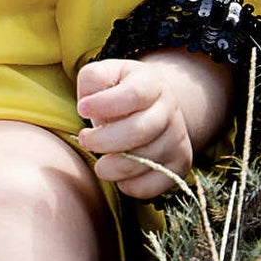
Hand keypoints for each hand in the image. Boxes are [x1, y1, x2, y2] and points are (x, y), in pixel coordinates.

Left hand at [72, 50, 230, 198]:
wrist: (151, 110)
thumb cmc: (118, 93)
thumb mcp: (106, 75)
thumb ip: (93, 78)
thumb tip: (87, 103)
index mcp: (152, 84)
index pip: (134, 95)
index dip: (104, 104)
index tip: (81, 109)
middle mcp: (170, 111)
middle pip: (139, 131)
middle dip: (103, 141)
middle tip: (85, 140)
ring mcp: (178, 139)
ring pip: (143, 162)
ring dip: (111, 167)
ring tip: (100, 160)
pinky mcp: (179, 165)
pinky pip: (151, 185)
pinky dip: (127, 185)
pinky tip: (118, 172)